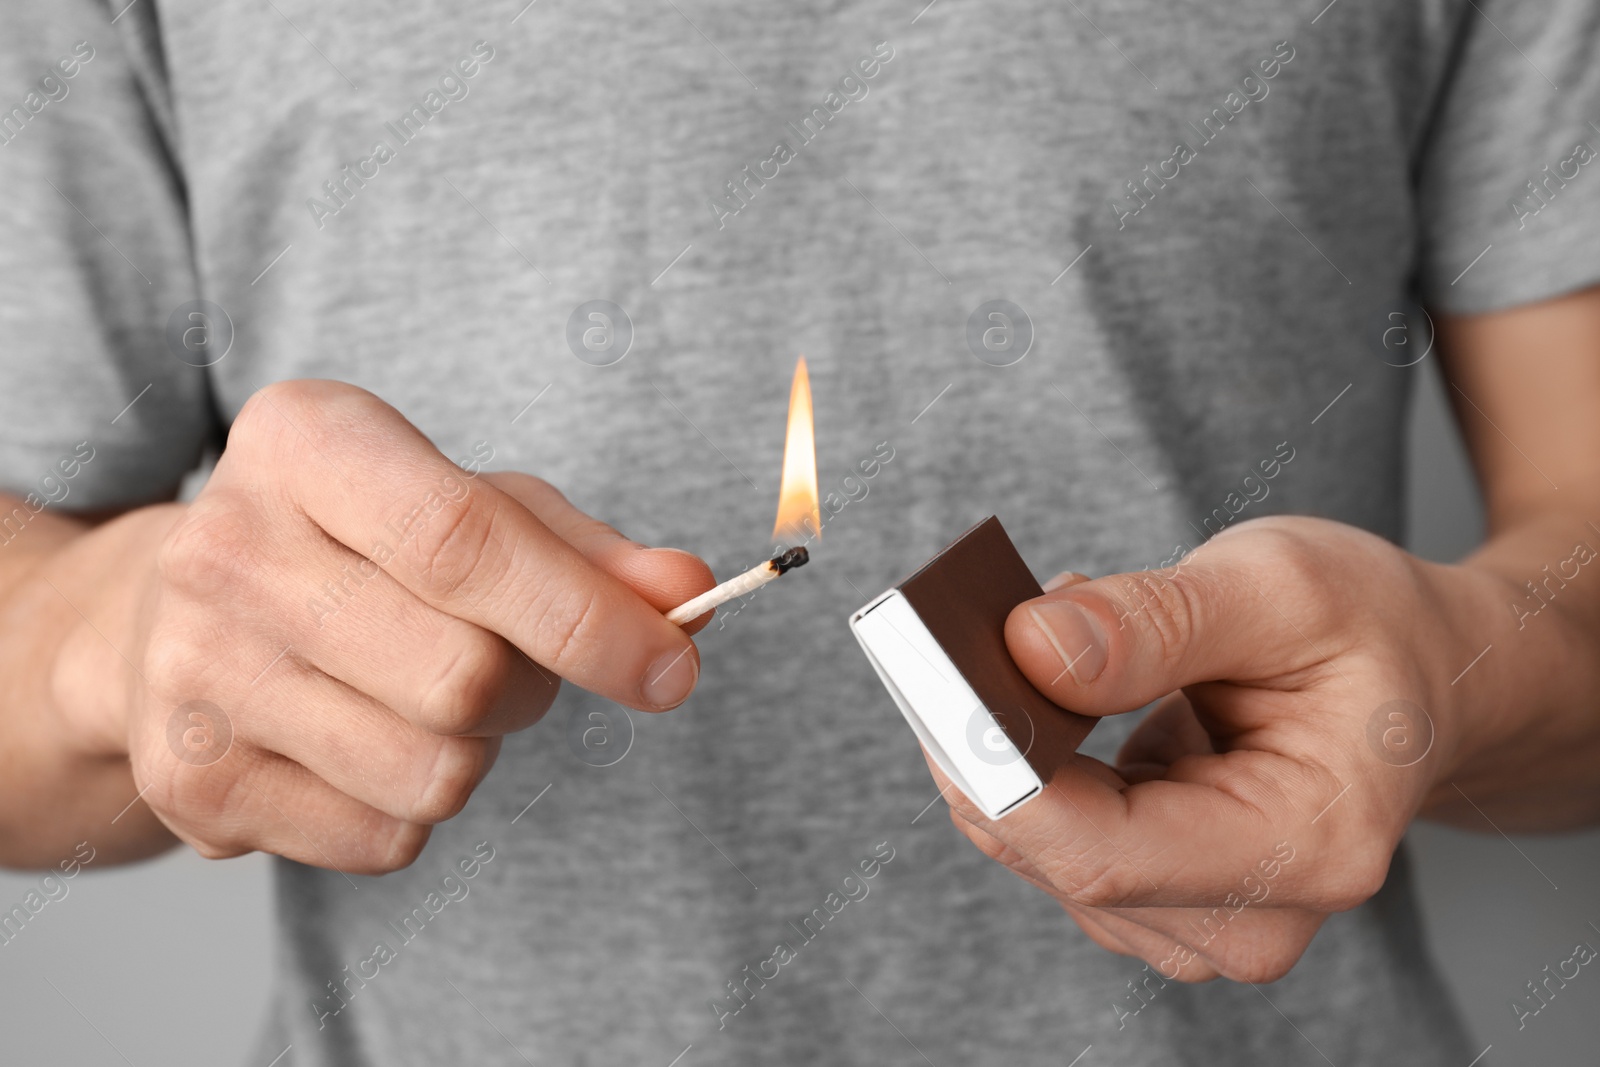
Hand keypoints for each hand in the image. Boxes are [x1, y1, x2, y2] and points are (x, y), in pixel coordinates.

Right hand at [103, 381, 711, 872]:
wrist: (172, 612)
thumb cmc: (360, 546)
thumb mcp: (470, 506)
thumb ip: (588, 552)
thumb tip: (688, 595)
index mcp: (304, 442)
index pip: (464, 542)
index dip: (587, 618)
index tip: (673, 667)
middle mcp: (225, 548)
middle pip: (462, 678)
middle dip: (530, 689)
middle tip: (506, 663)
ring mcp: (193, 670)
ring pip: (432, 775)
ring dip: (473, 754)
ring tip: (425, 698)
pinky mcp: (188, 782)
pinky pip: (383, 839)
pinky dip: (411, 809)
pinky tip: (361, 742)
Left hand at [930, 515, 1498, 982]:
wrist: (1417, 678)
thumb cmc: (1369, 630)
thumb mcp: (1281, 586)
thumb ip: (1156, 622)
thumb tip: (1028, 646)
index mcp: (1306, 847)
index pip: (1104, 854)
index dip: (1001, 777)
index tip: (938, 687)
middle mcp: (1250, 917)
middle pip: (1057, 854)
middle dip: (983, 744)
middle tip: (946, 633)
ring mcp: (1196, 920)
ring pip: (1036, 847)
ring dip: (998, 744)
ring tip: (1021, 638)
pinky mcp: (1152, 896)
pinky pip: (1047, 834)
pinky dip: (1021, 758)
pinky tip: (1043, 686)